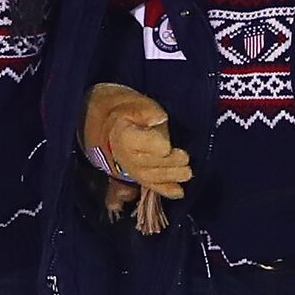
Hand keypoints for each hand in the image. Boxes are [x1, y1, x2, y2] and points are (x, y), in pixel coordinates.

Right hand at [82, 81, 191, 197]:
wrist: (107, 123)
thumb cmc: (125, 109)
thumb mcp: (134, 101)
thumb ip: (146, 111)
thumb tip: (159, 119)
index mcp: (122, 135)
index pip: (138, 143)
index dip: (155, 144)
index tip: (166, 144)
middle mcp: (124, 156)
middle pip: (147, 163)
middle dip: (168, 163)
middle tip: (185, 158)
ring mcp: (130, 168)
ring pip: (149, 177)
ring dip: (170, 177)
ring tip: (187, 173)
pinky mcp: (137, 175)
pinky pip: (148, 185)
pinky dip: (164, 190)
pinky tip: (178, 193)